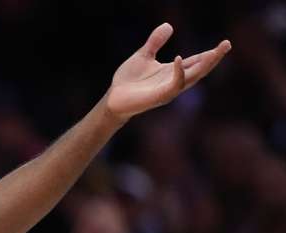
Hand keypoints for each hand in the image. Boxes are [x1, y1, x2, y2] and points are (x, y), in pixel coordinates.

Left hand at [103, 23, 231, 121]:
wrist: (113, 99)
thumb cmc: (128, 81)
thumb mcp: (143, 56)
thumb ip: (155, 42)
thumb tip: (169, 25)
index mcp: (173, 71)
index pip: (196, 62)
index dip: (210, 54)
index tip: (224, 44)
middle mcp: (174, 81)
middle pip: (200, 69)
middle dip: (214, 58)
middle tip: (227, 44)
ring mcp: (168, 90)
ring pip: (192, 77)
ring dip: (205, 65)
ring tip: (215, 52)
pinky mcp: (159, 96)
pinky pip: (174, 85)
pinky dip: (178, 73)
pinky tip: (178, 59)